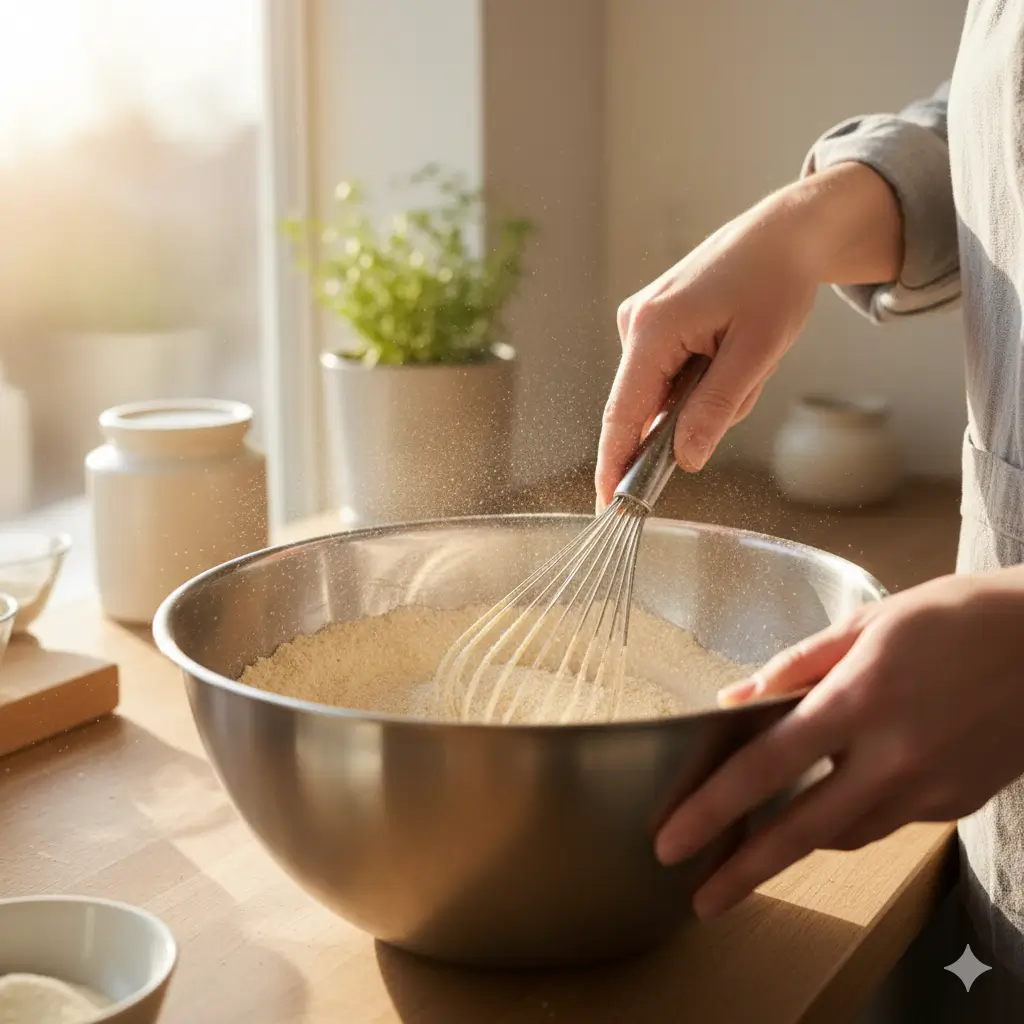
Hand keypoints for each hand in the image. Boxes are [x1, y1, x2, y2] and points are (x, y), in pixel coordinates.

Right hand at [595, 162, 904, 510]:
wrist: (785, 232)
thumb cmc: (776, 281)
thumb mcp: (757, 352)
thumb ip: (716, 408)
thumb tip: (686, 460)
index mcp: (653, 328)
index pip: (622, 415)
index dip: (614, 464)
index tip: (607, 505)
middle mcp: (635, 324)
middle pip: (646, 407)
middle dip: (693, 416)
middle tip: (746, 381)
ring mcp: (640, 322)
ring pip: (664, 394)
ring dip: (706, 394)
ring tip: (746, 356)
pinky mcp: (652, 323)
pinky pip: (669, 375)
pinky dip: (702, 379)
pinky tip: (731, 350)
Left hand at [654, 567, 1023, 920]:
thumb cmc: (955, 618)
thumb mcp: (866, 622)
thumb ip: (795, 665)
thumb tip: (736, 700)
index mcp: (858, 701)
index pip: (766, 767)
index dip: (712, 809)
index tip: (673, 841)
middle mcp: (892, 757)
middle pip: (801, 830)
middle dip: (743, 871)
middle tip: (701, 900)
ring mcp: (929, 789)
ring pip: (843, 835)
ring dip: (794, 848)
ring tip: (752, 854)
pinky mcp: (957, 804)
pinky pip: (885, 823)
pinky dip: (849, 819)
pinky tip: (830, 804)